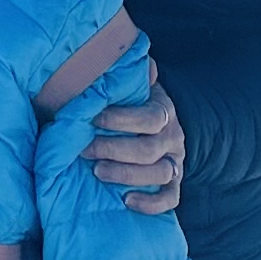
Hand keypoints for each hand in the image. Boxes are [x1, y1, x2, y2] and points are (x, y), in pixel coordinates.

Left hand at [88, 61, 182, 214]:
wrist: (160, 124)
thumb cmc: (134, 103)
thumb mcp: (133, 85)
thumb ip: (129, 74)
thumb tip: (129, 56)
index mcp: (163, 111)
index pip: (149, 117)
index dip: (121, 119)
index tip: (92, 118)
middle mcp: (173, 138)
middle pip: (149, 150)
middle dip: (114, 150)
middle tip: (84, 150)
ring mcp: (176, 163)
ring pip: (160, 174)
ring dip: (126, 175)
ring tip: (97, 172)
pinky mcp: (174, 184)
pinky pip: (170, 199)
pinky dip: (151, 204)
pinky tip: (126, 201)